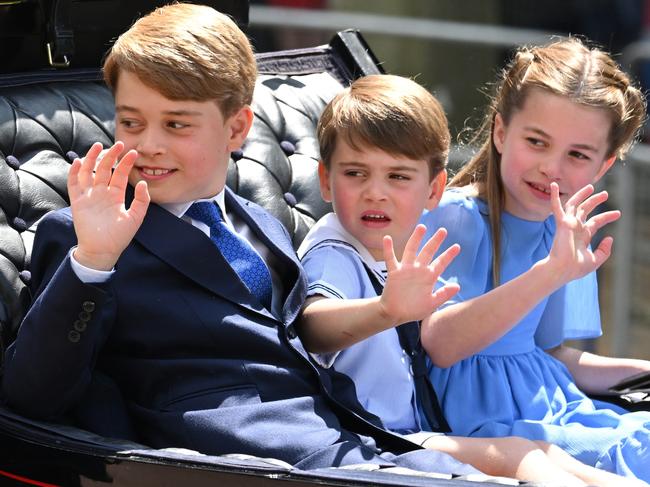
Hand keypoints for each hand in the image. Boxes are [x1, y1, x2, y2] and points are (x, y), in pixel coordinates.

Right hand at [68, 141, 149, 269]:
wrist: (103, 250)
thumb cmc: (120, 236)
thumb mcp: (135, 217)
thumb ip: (141, 200)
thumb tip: (143, 183)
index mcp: (116, 195)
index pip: (120, 174)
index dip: (126, 163)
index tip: (133, 152)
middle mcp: (102, 192)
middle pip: (105, 169)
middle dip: (111, 156)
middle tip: (119, 144)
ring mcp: (89, 196)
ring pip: (89, 172)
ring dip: (92, 158)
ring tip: (98, 146)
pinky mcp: (77, 201)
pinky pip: (74, 183)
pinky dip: (75, 172)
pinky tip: (80, 161)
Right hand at [380, 225, 459, 324]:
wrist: (395, 314)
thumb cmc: (414, 310)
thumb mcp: (432, 304)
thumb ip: (444, 294)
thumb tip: (457, 286)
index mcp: (429, 277)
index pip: (440, 263)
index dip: (448, 255)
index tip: (457, 246)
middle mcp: (418, 270)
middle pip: (428, 252)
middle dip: (435, 241)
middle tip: (443, 230)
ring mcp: (406, 270)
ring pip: (411, 250)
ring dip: (416, 239)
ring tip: (422, 227)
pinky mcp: (394, 273)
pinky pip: (390, 259)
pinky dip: (388, 249)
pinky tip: (387, 238)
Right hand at [547, 182, 619, 282]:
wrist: (562, 269)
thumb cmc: (576, 268)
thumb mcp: (596, 260)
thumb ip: (604, 250)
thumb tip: (610, 238)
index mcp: (582, 236)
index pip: (595, 222)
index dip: (607, 216)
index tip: (618, 213)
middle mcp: (575, 228)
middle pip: (585, 210)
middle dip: (595, 201)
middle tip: (605, 194)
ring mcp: (568, 224)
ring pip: (574, 204)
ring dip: (582, 195)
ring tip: (591, 187)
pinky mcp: (561, 223)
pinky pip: (556, 207)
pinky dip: (554, 196)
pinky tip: (553, 185)